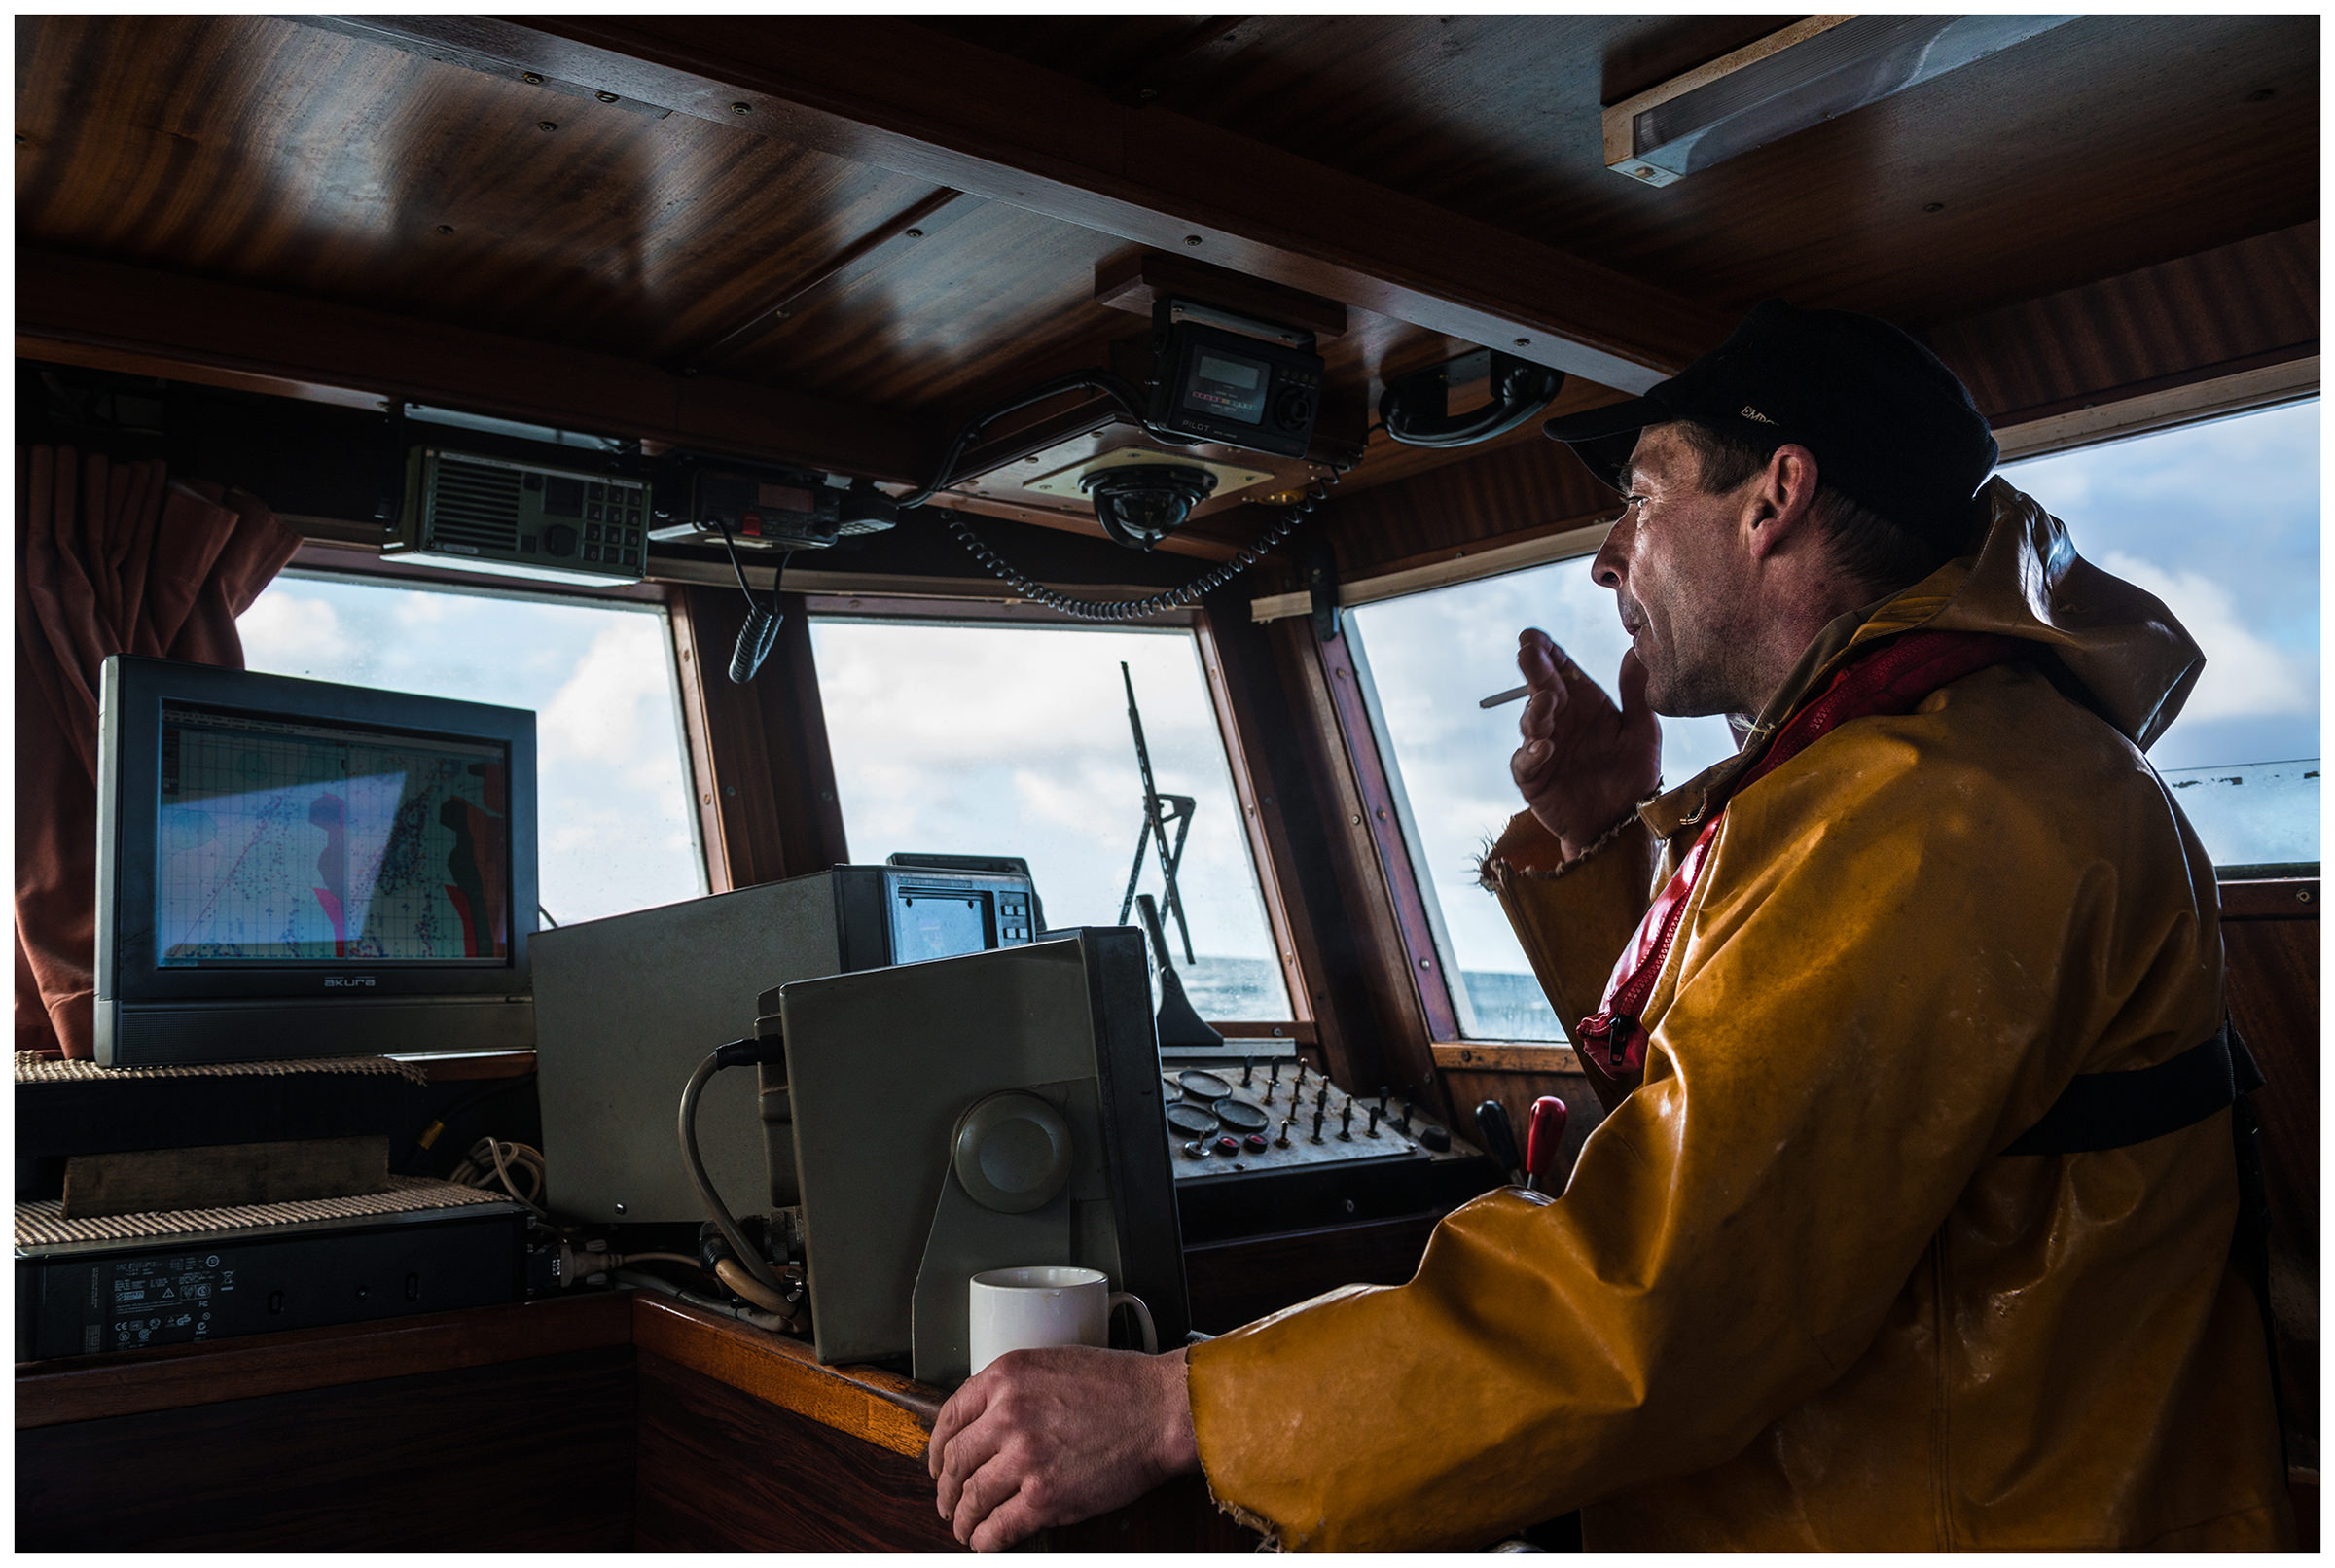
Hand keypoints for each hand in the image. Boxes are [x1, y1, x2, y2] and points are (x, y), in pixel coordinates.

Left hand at [929, 1344, 1197, 1550]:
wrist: (1162, 1409)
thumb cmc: (1122, 1385)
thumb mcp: (1054, 1364)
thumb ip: (1016, 1388)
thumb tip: (989, 1421)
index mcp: (1007, 1377)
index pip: (951, 1416)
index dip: (938, 1448)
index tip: (938, 1464)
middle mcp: (1007, 1415)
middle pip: (956, 1461)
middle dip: (946, 1488)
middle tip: (948, 1502)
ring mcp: (1025, 1458)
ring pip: (972, 1497)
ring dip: (963, 1519)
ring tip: (965, 1528)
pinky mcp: (1045, 1497)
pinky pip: (1000, 1526)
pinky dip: (987, 1539)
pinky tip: (986, 1542)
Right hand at [1509, 631, 1660, 858]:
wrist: (1621, 825)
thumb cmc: (1632, 777)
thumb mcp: (1643, 733)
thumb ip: (1637, 694)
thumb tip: (1635, 650)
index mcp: (1584, 704)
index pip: (1561, 670)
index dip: (1547, 652)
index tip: (1535, 636)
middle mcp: (1560, 721)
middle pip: (1541, 688)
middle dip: (1533, 669)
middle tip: (1528, 652)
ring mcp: (1543, 747)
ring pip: (1530, 721)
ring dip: (1536, 709)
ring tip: (1546, 699)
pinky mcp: (1534, 778)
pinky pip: (1526, 762)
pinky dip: (1532, 753)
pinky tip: (1544, 746)